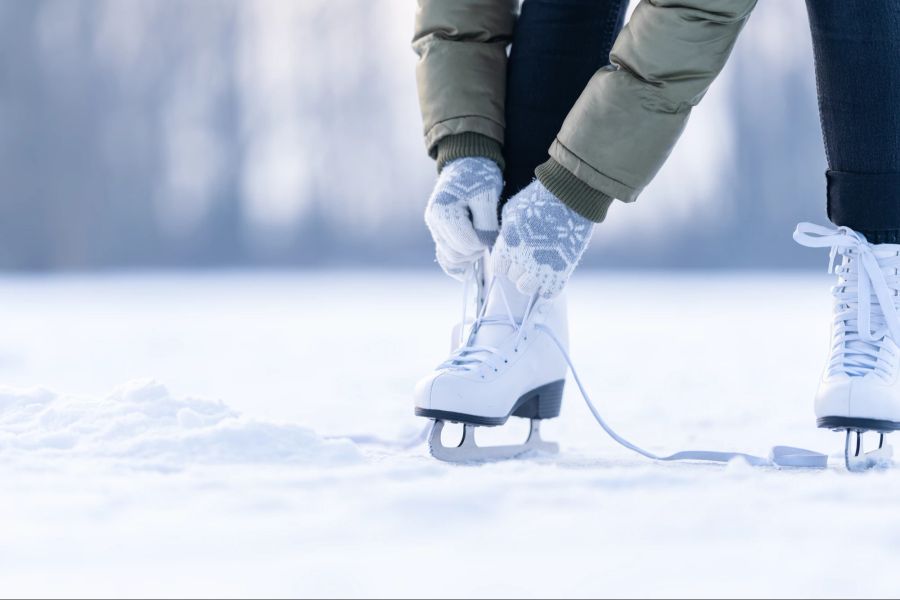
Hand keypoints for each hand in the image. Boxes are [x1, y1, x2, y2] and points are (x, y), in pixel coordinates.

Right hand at [425, 157, 501, 279]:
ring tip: (481, 243)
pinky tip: (469, 265)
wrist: (467, 163)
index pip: (466, 244)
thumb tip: (485, 247)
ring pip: (451, 258)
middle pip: (457, 254)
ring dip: (468, 257)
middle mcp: (434, 222)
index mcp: (444, 212)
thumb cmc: (479, 177)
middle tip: (488, 237)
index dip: (483, 243)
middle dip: (476, 251)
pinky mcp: (439, 232)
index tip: (492, 232)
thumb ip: (487, 225)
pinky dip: (457, 265)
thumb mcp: (487, 197)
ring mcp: (435, 228)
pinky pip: (444, 258)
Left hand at [492, 180, 593, 297]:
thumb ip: (505, 231)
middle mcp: (522, 259)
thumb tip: (503, 241)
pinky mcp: (562, 271)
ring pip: (527, 288)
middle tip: (530, 257)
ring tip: (540, 268)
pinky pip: (550, 292)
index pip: (498, 268)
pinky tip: (552, 275)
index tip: (512, 257)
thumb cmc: (539, 199)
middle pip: (513, 278)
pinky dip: (549, 287)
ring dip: (532, 280)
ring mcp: (542, 267)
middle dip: (519, 269)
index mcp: (507, 244)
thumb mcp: (512, 210)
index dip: (505, 263)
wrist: (571, 197)